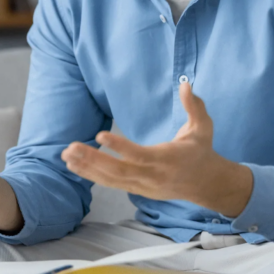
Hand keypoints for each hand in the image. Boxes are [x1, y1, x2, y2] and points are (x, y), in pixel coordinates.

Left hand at [60, 83, 252, 216]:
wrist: (207, 184)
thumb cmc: (201, 151)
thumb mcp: (203, 127)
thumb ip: (194, 106)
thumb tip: (186, 83)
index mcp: (167, 159)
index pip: (139, 155)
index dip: (120, 147)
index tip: (100, 135)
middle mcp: (152, 176)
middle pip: (118, 170)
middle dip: (93, 160)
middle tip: (71, 147)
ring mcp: (143, 185)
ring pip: (111, 179)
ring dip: (87, 167)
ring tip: (66, 155)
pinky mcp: (136, 189)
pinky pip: (111, 183)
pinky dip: (91, 175)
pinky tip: (74, 166)